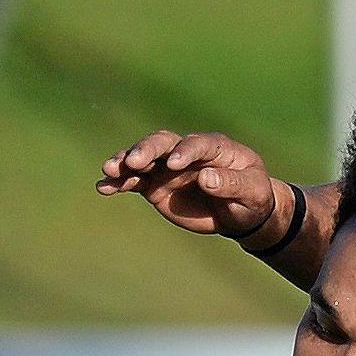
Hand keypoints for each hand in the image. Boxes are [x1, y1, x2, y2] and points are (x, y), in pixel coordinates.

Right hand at [96, 130, 277, 238]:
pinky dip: (118, 183)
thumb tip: (206, 178)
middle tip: (134, 161)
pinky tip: (103, 188)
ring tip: (110, 171)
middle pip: (163, 143)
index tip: (175, 164)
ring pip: (143, 158)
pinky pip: (134, 180)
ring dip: (126, 162)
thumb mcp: (251, 192)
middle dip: (147, 150)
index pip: (198, 144)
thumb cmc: (252, 197)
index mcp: (215, 148)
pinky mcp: (155, 184)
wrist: (240, 212)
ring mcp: (168, 167)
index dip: (186, 151)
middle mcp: (187, 153)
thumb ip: (231, 184)